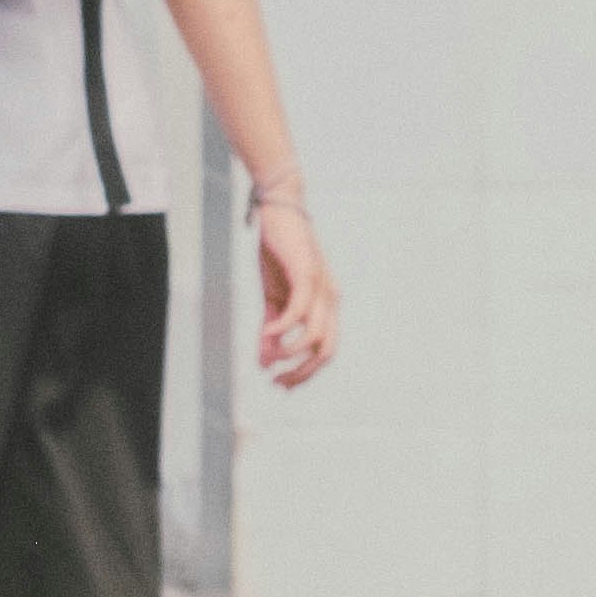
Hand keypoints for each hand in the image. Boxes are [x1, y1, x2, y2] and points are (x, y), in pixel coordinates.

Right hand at [255, 195, 338, 386]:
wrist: (278, 212)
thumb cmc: (277, 255)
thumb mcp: (272, 297)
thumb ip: (270, 329)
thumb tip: (264, 362)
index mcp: (327, 306)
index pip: (325, 352)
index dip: (305, 373)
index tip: (280, 384)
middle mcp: (331, 300)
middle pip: (325, 352)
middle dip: (302, 373)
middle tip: (277, 382)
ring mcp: (322, 288)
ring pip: (315, 336)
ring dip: (290, 354)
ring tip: (269, 359)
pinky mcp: (307, 274)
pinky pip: (299, 311)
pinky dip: (282, 328)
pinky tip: (266, 334)